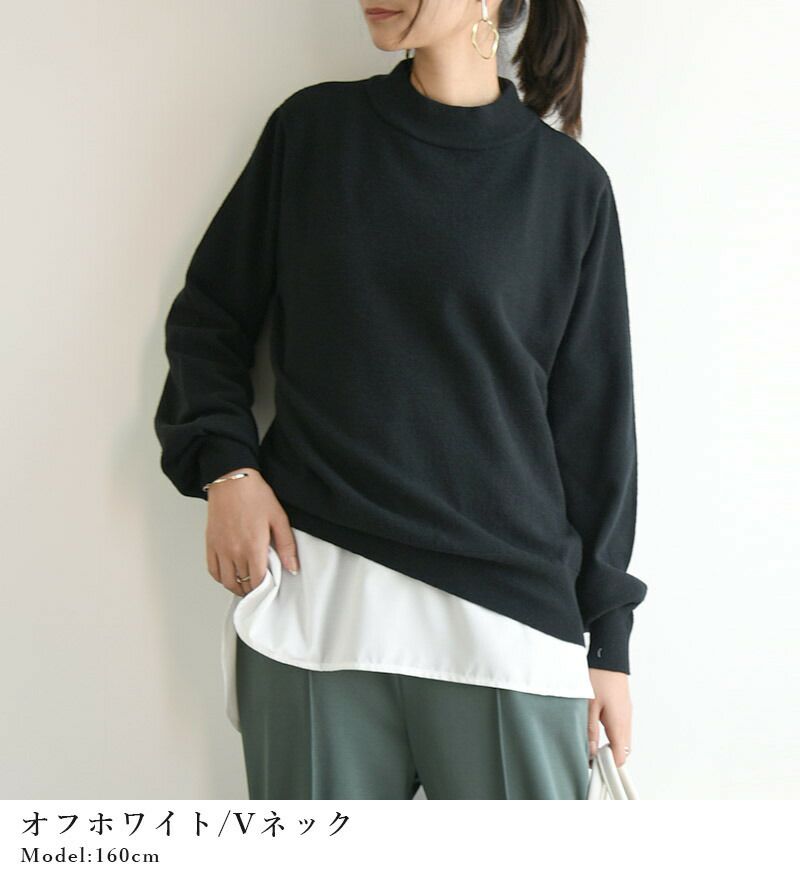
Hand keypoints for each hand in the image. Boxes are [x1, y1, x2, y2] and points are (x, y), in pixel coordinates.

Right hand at [205, 467, 299, 596]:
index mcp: (253, 546)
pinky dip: (221, 578)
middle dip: (252, 588)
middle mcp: (234, 551)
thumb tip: (292, 567)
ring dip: (236, 587)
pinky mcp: (210, 544)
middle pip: (242, 583)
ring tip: (246, 584)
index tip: (269, 585)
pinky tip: (229, 575)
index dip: (264, 588)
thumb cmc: (254, 496)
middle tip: (260, 585)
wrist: (231, 481)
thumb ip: (287, 546)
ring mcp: (220, 549)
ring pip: (226, 581)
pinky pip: (213, 570)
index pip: (257, 581)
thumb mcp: (278, 518)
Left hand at [587, 668, 632, 767]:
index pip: (620, 756)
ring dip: (610, 745)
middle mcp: (626, 721)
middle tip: (590, 756)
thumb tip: (590, 752)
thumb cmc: (598, 677)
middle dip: (609, 757)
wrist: (609, 656)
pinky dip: (612, 734)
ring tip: (591, 743)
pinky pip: (621, 728)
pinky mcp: (623, 707)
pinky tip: (597, 728)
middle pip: (622, 750)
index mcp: (619, 724)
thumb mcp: (588, 705)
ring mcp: (626, 714)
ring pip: (622, 739)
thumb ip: (589, 731)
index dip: (608, 765)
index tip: (594, 765)